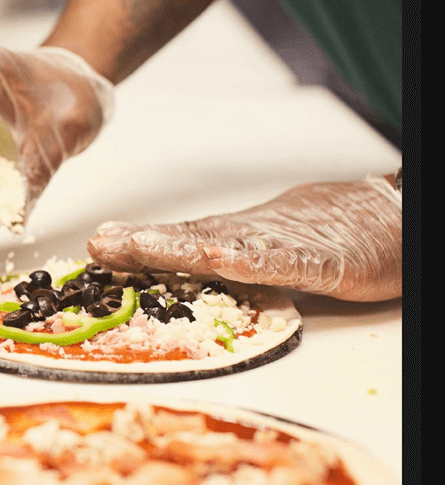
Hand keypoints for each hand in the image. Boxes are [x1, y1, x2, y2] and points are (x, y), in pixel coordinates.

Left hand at [87, 180, 401, 301]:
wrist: (385, 218)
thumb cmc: (326, 235)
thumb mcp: (269, 248)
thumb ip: (231, 261)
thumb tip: (191, 266)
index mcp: (238, 242)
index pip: (181, 243)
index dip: (138, 246)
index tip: (99, 246)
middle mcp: (251, 241)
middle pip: (189, 242)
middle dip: (141, 245)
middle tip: (99, 246)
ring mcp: (284, 249)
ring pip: (225, 248)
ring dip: (177, 247)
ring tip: (137, 245)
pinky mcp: (322, 263)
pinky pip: (282, 264)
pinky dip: (249, 260)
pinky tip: (219, 257)